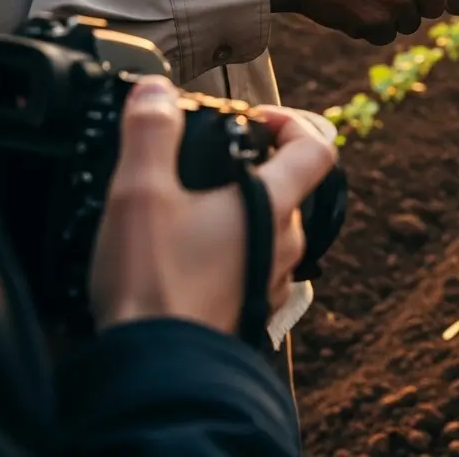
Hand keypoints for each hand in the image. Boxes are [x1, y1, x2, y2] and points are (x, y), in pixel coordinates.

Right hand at [89, 77, 336, 334]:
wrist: (156, 367)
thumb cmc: (154, 282)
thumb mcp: (141, 192)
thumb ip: (151, 133)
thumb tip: (157, 90)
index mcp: (273, 205)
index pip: (317, 147)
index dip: (292, 121)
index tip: (255, 118)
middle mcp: (288, 241)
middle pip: (293, 186)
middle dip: (255, 165)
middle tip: (209, 160)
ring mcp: (276, 278)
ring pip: (274, 226)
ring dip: (241, 209)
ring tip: (190, 208)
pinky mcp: (254, 306)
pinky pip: (257, 263)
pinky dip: (232, 248)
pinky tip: (190, 253)